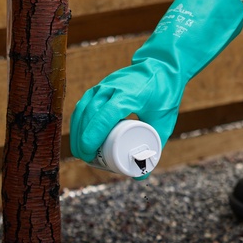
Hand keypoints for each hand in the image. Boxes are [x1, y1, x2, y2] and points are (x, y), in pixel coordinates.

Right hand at [70, 0, 242, 164]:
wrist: (162, 66)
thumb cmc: (164, 95)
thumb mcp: (163, 123)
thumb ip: (154, 149)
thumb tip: (141, 177)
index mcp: (129, 94)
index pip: (105, 116)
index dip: (92, 136)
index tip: (88, 154)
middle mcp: (112, 87)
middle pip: (89, 114)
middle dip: (82, 138)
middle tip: (85, 158)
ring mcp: (104, 85)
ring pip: (83, 109)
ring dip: (77, 131)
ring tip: (80, 151)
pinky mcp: (99, 86)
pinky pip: (83, 104)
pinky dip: (78, 121)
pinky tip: (77, 134)